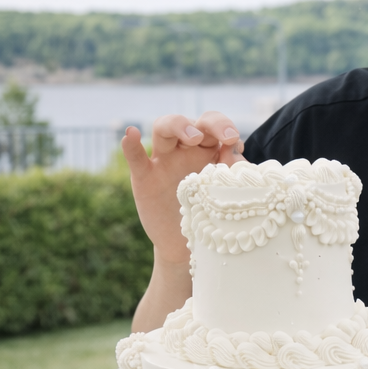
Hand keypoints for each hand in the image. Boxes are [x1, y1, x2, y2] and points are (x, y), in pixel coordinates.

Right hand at [122, 111, 242, 263]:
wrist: (185, 245)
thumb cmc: (209, 215)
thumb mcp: (225, 193)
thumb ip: (233, 170)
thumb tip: (236, 148)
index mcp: (207, 150)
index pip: (213, 125)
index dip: (224, 126)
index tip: (235, 142)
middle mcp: (185, 150)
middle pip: (193, 122)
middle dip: (212, 124)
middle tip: (226, 137)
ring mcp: (162, 161)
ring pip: (163, 128)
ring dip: (178, 126)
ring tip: (193, 137)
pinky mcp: (144, 178)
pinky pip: (136, 158)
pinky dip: (131, 145)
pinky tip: (131, 134)